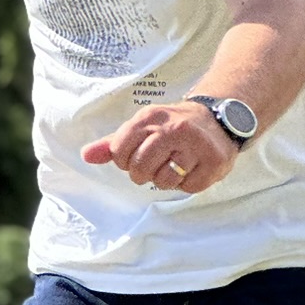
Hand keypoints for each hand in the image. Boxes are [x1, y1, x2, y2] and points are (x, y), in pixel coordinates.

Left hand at [81, 99, 238, 194]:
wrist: (218, 120)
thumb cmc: (172, 127)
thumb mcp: (142, 127)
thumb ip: (113, 143)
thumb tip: (86, 155)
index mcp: (151, 117)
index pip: (119, 150)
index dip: (123, 160)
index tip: (135, 155)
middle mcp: (174, 128)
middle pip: (140, 168)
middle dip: (143, 173)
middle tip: (156, 163)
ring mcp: (196, 145)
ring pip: (163, 181)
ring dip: (166, 180)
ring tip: (175, 165)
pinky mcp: (213, 162)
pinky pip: (188, 187)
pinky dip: (187, 183)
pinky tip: (192, 168)